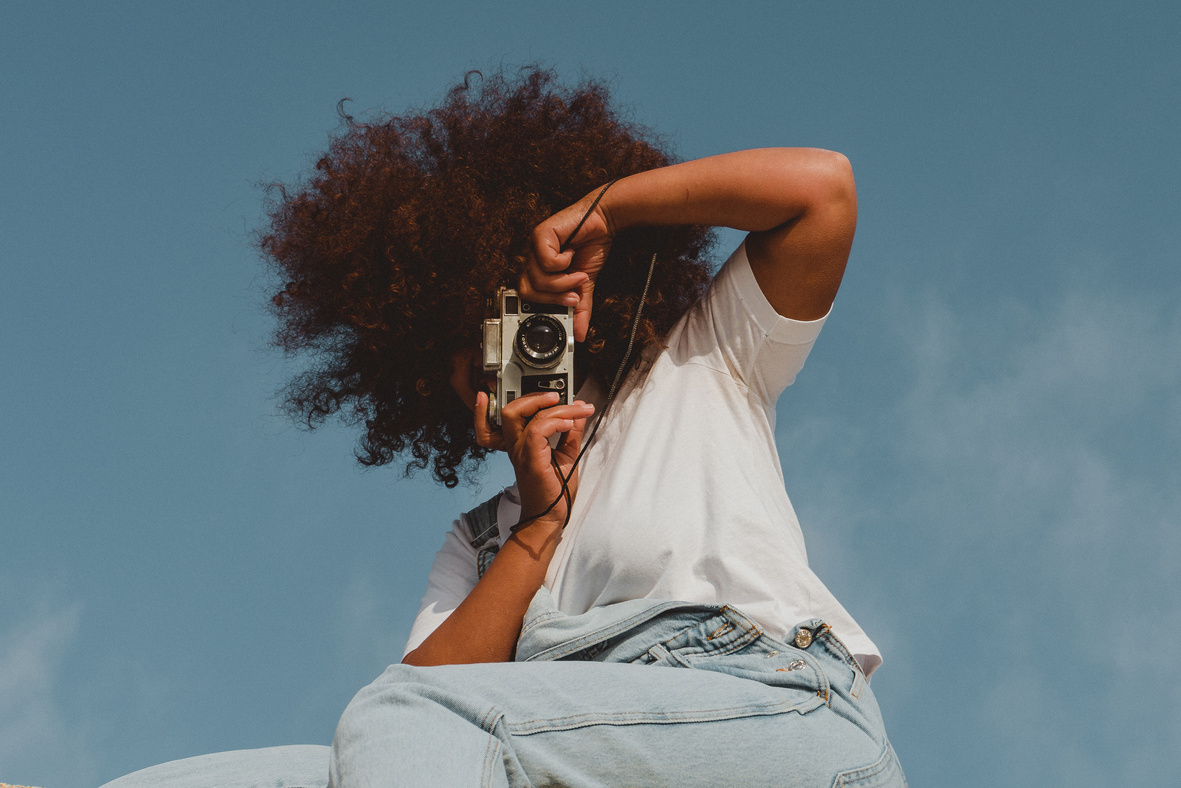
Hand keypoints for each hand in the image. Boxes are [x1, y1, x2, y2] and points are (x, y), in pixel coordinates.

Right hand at [475, 391, 594, 526]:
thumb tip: (578, 412)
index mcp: (522, 443)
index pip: (513, 415)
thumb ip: (570, 432)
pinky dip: (555, 422)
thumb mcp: (567, 454)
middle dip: (535, 396)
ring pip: (522, 415)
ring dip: (554, 408)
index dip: (526, 399)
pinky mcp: (531, 460)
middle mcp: (517, 446)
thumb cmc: (555, 491)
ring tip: (575, 410)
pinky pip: (537, 431)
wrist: (551, 517)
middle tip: (559, 397)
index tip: (557, 394)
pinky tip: (569, 425)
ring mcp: (521, 452)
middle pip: (510, 410)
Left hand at [519, 188, 615, 342]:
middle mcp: (532, 259)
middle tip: (573, 296)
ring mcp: (534, 246)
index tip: (566, 310)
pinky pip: (546, 260)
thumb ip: (580, 309)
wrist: (604, 222)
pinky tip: (570, 252)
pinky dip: (562, 262)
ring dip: (562, 281)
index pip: (528, 297)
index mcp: (538, 271)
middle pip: (526, 291)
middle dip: (552, 298)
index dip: (544, 306)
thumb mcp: (585, 285)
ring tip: (577, 273)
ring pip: (537, 278)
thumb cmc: (591, 247)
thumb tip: (580, 335)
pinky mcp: (540, 234)